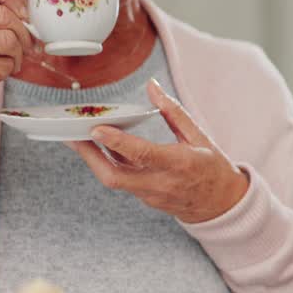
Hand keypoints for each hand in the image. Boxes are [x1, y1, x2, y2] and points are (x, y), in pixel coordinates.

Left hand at [66, 79, 248, 222]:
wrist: (221, 204)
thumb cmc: (212, 167)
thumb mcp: (199, 137)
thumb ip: (173, 112)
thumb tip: (152, 87)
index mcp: (178, 163)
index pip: (142, 154)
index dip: (116, 142)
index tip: (96, 129)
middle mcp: (161, 182)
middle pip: (114, 176)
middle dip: (89, 156)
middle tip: (71, 137)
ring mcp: (150, 195)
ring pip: (113, 179)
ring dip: (94, 159)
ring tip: (78, 139)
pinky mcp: (145, 200)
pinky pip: (122, 181)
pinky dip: (110, 164)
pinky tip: (102, 151)